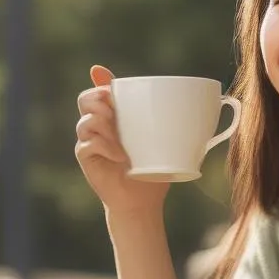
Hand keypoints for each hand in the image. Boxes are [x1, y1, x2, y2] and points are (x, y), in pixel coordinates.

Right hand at [74, 66, 169, 215]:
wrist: (142, 200)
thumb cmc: (154, 168)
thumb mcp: (162, 141)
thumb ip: (168, 123)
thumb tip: (193, 104)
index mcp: (114, 117)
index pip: (99, 91)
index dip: (100, 80)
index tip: (105, 78)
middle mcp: (98, 126)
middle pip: (85, 100)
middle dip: (100, 99)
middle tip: (117, 110)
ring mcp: (89, 141)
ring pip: (86, 120)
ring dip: (105, 125)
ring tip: (123, 140)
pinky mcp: (86, 157)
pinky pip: (87, 143)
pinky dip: (105, 146)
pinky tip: (120, 156)